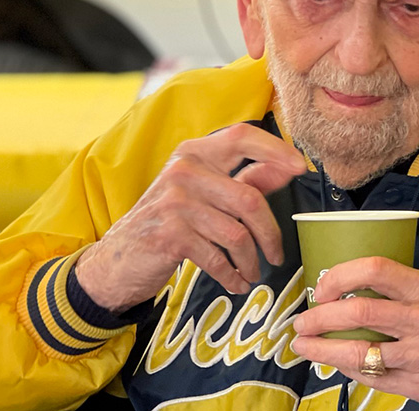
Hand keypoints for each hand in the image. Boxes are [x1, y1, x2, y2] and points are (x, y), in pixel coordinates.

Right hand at [75, 123, 305, 310]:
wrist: (117, 259)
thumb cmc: (168, 222)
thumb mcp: (203, 192)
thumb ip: (244, 179)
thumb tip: (285, 168)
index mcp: (195, 152)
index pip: (242, 137)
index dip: (276, 149)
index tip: (301, 167)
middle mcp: (184, 170)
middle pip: (249, 198)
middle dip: (270, 233)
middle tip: (277, 254)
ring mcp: (174, 202)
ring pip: (237, 234)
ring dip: (251, 260)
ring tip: (252, 272)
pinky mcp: (169, 234)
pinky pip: (217, 258)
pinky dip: (232, 275)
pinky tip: (235, 282)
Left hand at [291, 257, 418, 410]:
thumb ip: (400, 291)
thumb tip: (347, 289)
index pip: (375, 270)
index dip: (340, 276)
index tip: (321, 287)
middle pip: (358, 313)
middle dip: (319, 318)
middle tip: (302, 322)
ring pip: (358, 352)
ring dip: (323, 349)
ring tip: (304, 346)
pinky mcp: (417, 384)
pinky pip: (371, 377)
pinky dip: (348, 370)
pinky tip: (335, 364)